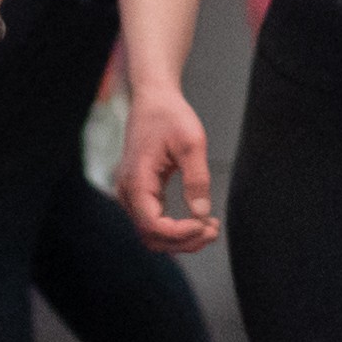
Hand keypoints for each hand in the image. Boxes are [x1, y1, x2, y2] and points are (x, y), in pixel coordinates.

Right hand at [118, 85, 218, 250]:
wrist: (153, 100)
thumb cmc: (169, 116)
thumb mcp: (191, 143)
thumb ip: (197, 179)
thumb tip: (201, 214)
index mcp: (137, 180)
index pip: (153, 225)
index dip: (180, 233)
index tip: (206, 223)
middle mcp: (128, 192)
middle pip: (151, 237)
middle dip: (184, 241)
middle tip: (214, 230)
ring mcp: (131, 194)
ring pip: (151, 234)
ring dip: (180, 239)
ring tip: (210, 228)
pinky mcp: (139, 193)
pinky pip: (153, 222)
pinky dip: (175, 229)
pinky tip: (199, 222)